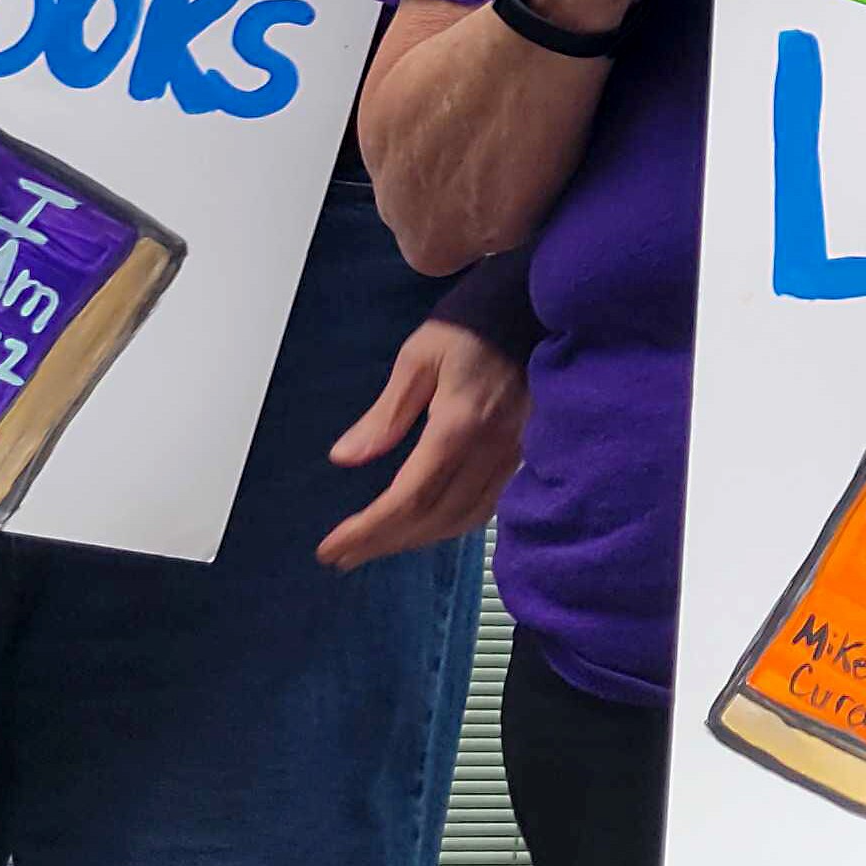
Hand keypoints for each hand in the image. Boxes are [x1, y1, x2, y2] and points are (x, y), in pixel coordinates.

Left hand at [319, 318, 526, 569]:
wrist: (536, 307)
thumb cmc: (471, 325)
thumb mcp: (418, 357)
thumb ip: (386, 413)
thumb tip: (345, 459)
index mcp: (460, 426)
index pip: (410, 498)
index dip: (369, 530)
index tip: (330, 548)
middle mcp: (491, 450)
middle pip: (435, 518)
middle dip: (384, 542)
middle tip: (341, 557)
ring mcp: (512, 455)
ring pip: (463, 519)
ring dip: (416, 540)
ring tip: (375, 546)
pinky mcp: (522, 453)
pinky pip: (484, 506)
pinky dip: (448, 525)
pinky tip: (425, 525)